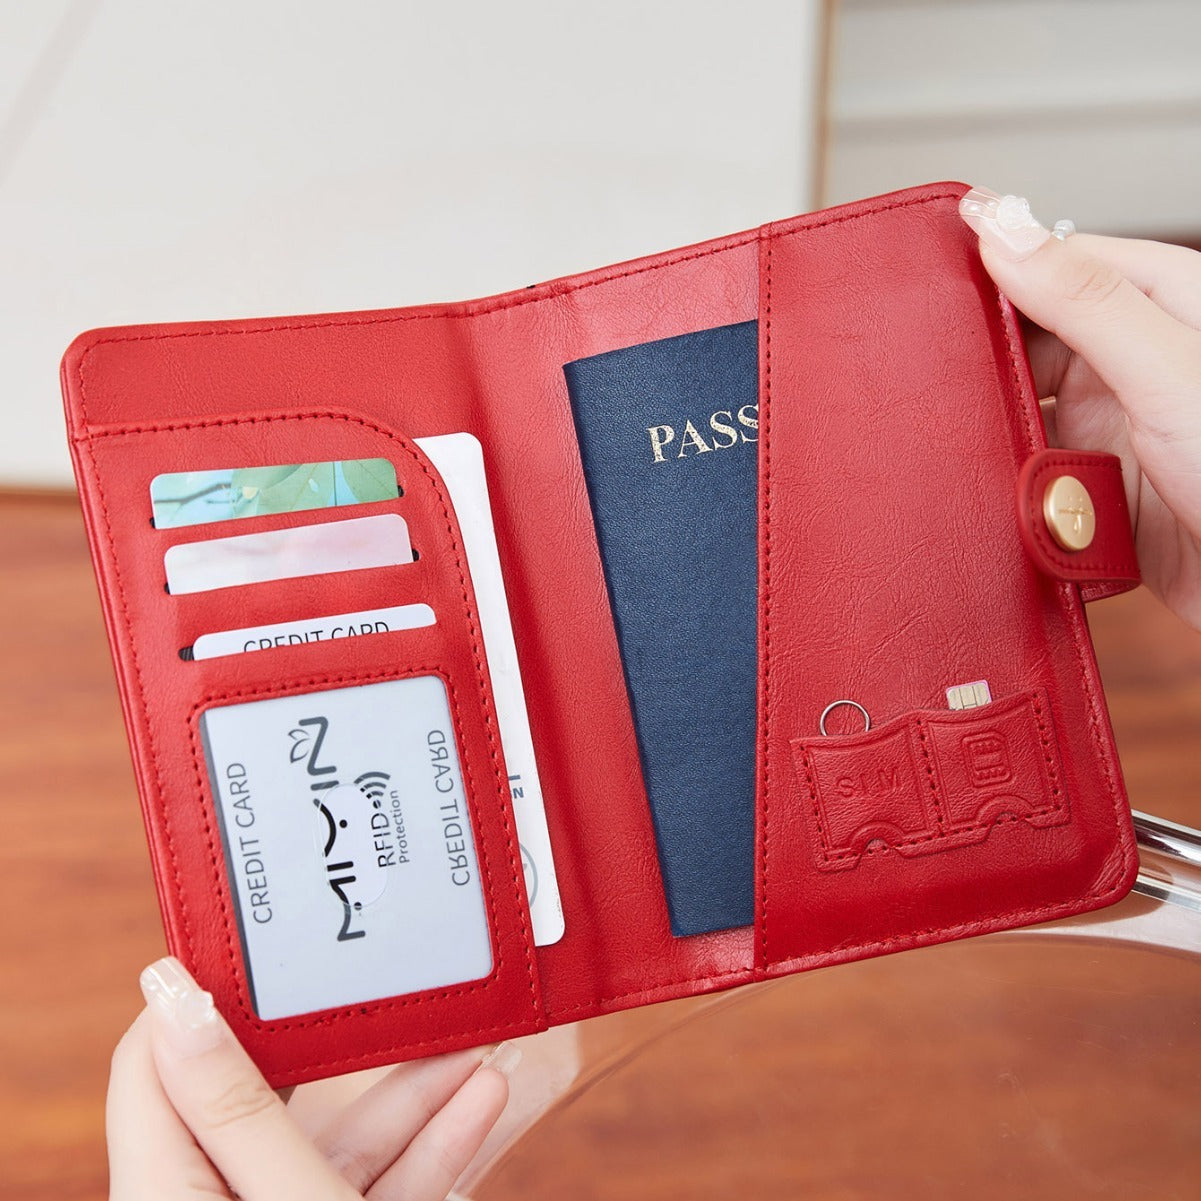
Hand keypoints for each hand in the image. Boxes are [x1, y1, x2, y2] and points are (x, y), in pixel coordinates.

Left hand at [107, 957, 519, 1200]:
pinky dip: (428, 1151)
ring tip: (472, 1044)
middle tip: (382, 978)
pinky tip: (481, 1103)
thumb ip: (236, 1104)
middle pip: (261, 1098)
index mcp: (165, 1197)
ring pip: (334, 1146)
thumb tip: (168, 991)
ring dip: (408, 1096)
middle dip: (340, 1045)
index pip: (152, 1064)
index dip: (197, 996)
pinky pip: (376, 1191)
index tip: (260, 936)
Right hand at [959, 186, 1200, 628]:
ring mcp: (1112, 429)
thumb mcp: (1164, 370)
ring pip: (1017, 416)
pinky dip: (1005, 492)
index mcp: (1160, 306)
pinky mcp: (1096, 493)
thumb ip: (1084, 300)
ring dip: (990, 436)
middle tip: (929, 380)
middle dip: (979, 365)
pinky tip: (990, 496)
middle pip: (1024, 344)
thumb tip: (1004, 231)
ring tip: (956, 447)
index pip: (1053, 263)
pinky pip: (1026, 481)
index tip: (926, 283)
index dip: (991, 269)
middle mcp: (1131, 364)